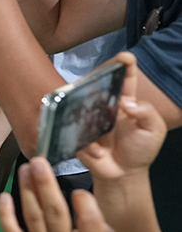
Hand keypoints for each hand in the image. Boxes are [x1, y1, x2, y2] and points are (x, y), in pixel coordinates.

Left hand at [0, 158, 114, 231]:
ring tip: (25, 168)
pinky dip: (5, 215)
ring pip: (33, 218)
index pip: (90, 224)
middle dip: (47, 185)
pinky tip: (3, 197)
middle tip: (39, 160)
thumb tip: (90, 205)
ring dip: (27, 190)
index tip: (78, 189)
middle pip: (55, 214)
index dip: (85, 204)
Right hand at [77, 53, 166, 181]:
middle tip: (96, 81)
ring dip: (88, 114)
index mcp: (125, 102)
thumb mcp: (155, 130)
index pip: (125, 79)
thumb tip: (126, 103)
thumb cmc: (140, 150)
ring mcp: (89, 118)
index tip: (125, 57)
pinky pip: (76, 131)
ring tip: (100, 129)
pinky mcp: (77, 133)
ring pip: (81, 104)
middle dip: (96, 78)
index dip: (124, 65)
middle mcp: (105, 106)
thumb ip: (147, 113)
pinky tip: (99, 153)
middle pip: (97, 85)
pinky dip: (89, 144)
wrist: (122, 174)